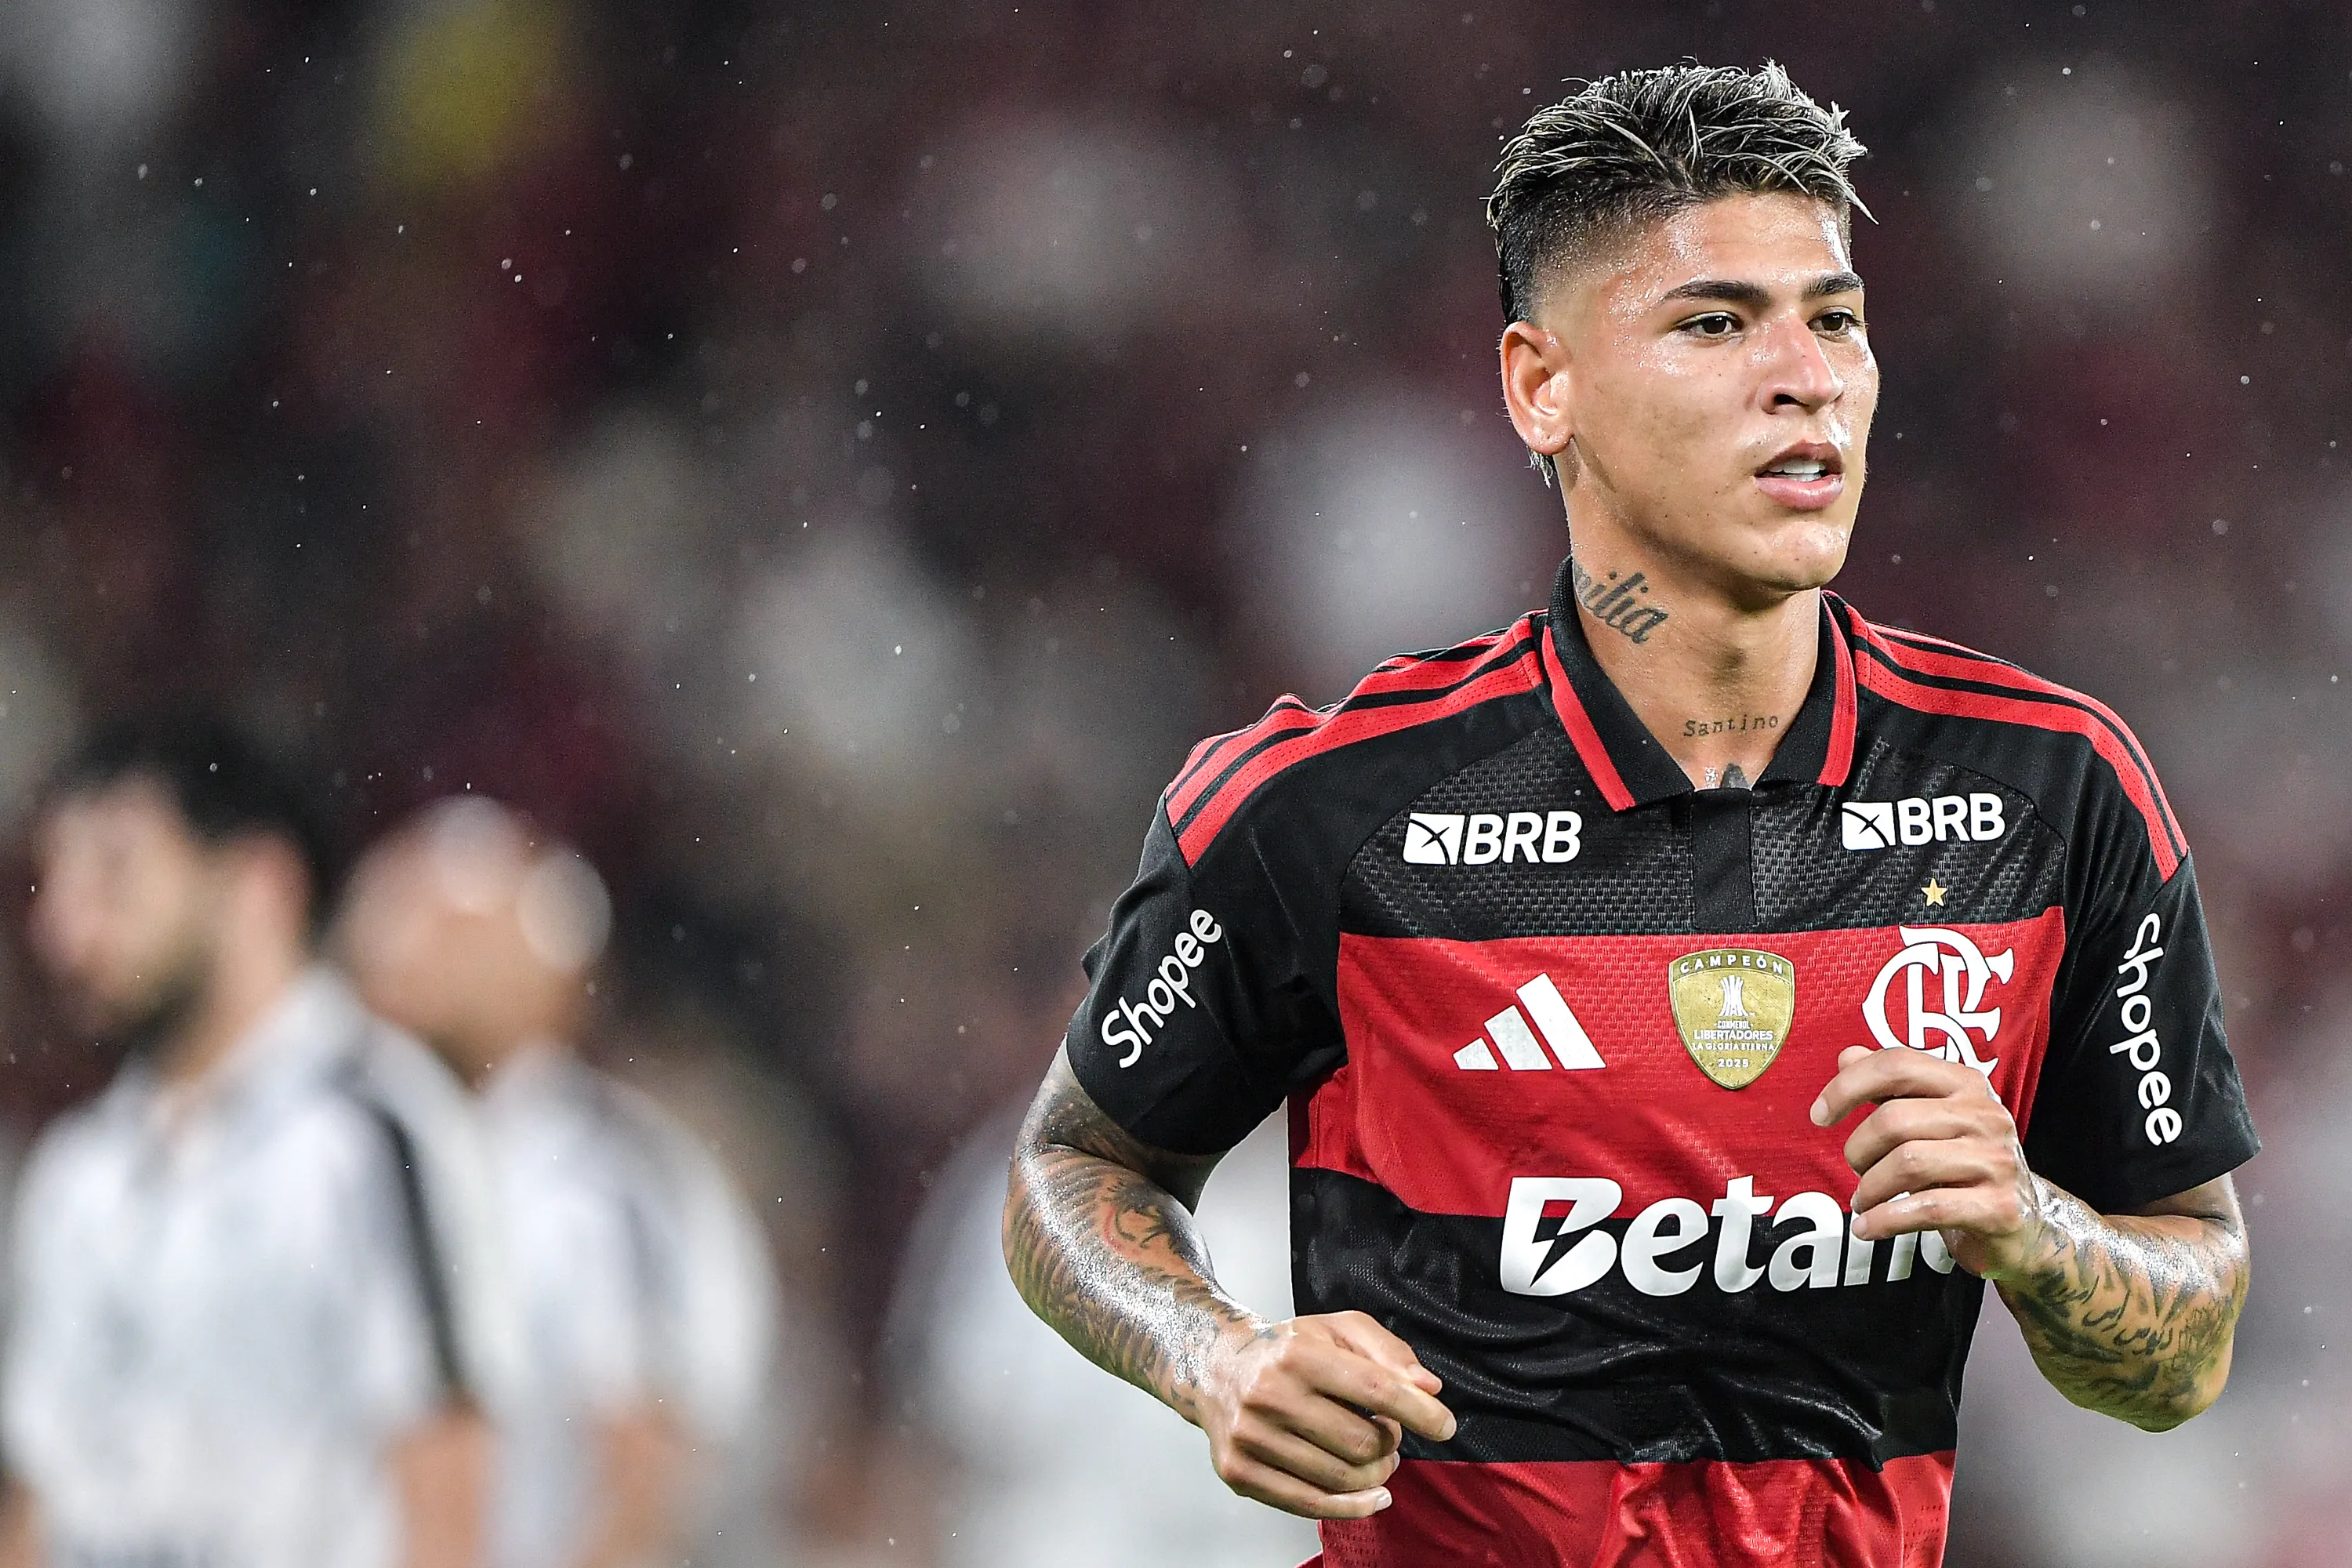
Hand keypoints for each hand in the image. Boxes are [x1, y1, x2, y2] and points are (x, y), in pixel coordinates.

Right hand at [1191, 1309, 1455, 1519]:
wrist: (1215, 1367)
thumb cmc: (1286, 1349)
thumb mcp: (1338, 1329)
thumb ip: (1388, 1351)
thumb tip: (1428, 1388)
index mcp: (1297, 1353)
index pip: (1374, 1389)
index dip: (1419, 1412)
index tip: (1444, 1425)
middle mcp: (1268, 1395)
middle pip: (1362, 1443)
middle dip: (1391, 1442)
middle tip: (1388, 1432)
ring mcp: (1251, 1438)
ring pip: (1342, 1478)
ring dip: (1375, 1473)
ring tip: (1374, 1454)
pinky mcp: (1240, 1472)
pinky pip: (1310, 1505)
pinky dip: (1354, 1507)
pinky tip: (1374, 1496)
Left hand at [1810, 1044, 2049, 1280]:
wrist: (2023, 1224)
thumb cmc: (1963, 1165)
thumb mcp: (1930, 1119)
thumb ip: (1890, 1087)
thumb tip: (1847, 1056)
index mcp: (1966, 1084)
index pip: (1897, 1064)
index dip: (1848, 1086)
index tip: (1820, 1115)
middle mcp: (1986, 1115)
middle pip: (1895, 1120)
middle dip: (1859, 1149)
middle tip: (1856, 1169)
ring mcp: (1996, 1161)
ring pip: (1908, 1163)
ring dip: (1870, 1187)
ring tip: (1863, 1200)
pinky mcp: (1999, 1207)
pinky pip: (1927, 1208)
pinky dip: (1885, 1219)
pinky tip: (1868, 1226)